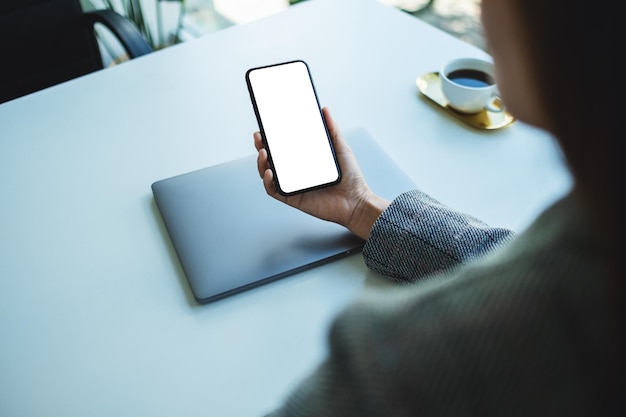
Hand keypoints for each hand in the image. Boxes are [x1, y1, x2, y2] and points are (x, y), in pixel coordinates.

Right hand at [254, 107, 388, 239]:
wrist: (356, 201)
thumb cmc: (351, 178)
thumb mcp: (341, 148)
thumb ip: (332, 129)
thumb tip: (324, 110)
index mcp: (304, 160)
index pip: (283, 147)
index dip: (271, 138)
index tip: (265, 126)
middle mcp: (296, 172)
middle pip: (271, 159)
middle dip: (261, 147)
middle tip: (259, 137)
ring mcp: (292, 185)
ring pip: (268, 174)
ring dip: (261, 163)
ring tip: (263, 152)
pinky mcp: (292, 198)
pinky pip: (273, 190)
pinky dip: (267, 181)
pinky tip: (270, 172)